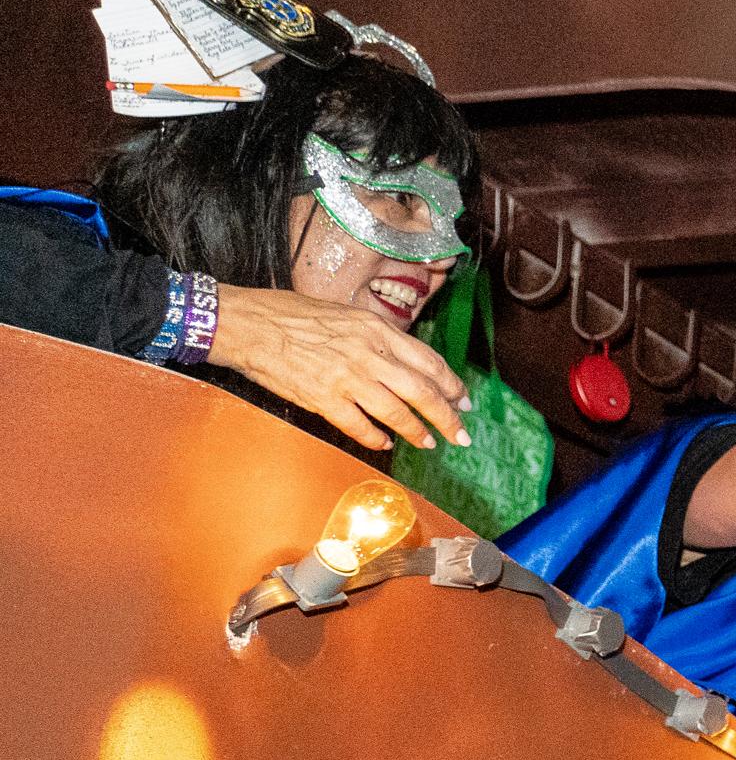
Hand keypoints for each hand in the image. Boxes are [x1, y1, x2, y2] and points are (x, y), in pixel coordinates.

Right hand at [208, 284, 471, 451]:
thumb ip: (377, 338)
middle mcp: (369, 353)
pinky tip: (383, 444)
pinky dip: (375, 439)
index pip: (429, 362)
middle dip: (448, 417)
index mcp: (377, 330)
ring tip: (428, 443)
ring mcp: (347, 378)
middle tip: (461, 435)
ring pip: (397, 413)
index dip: (452, 386)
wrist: (247, 324)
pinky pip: (359, 426)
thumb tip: (402, 361)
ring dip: (417, 432)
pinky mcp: (323, 398)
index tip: (464, 401)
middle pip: (423, 392)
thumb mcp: (346, 315)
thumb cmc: (291, 315)